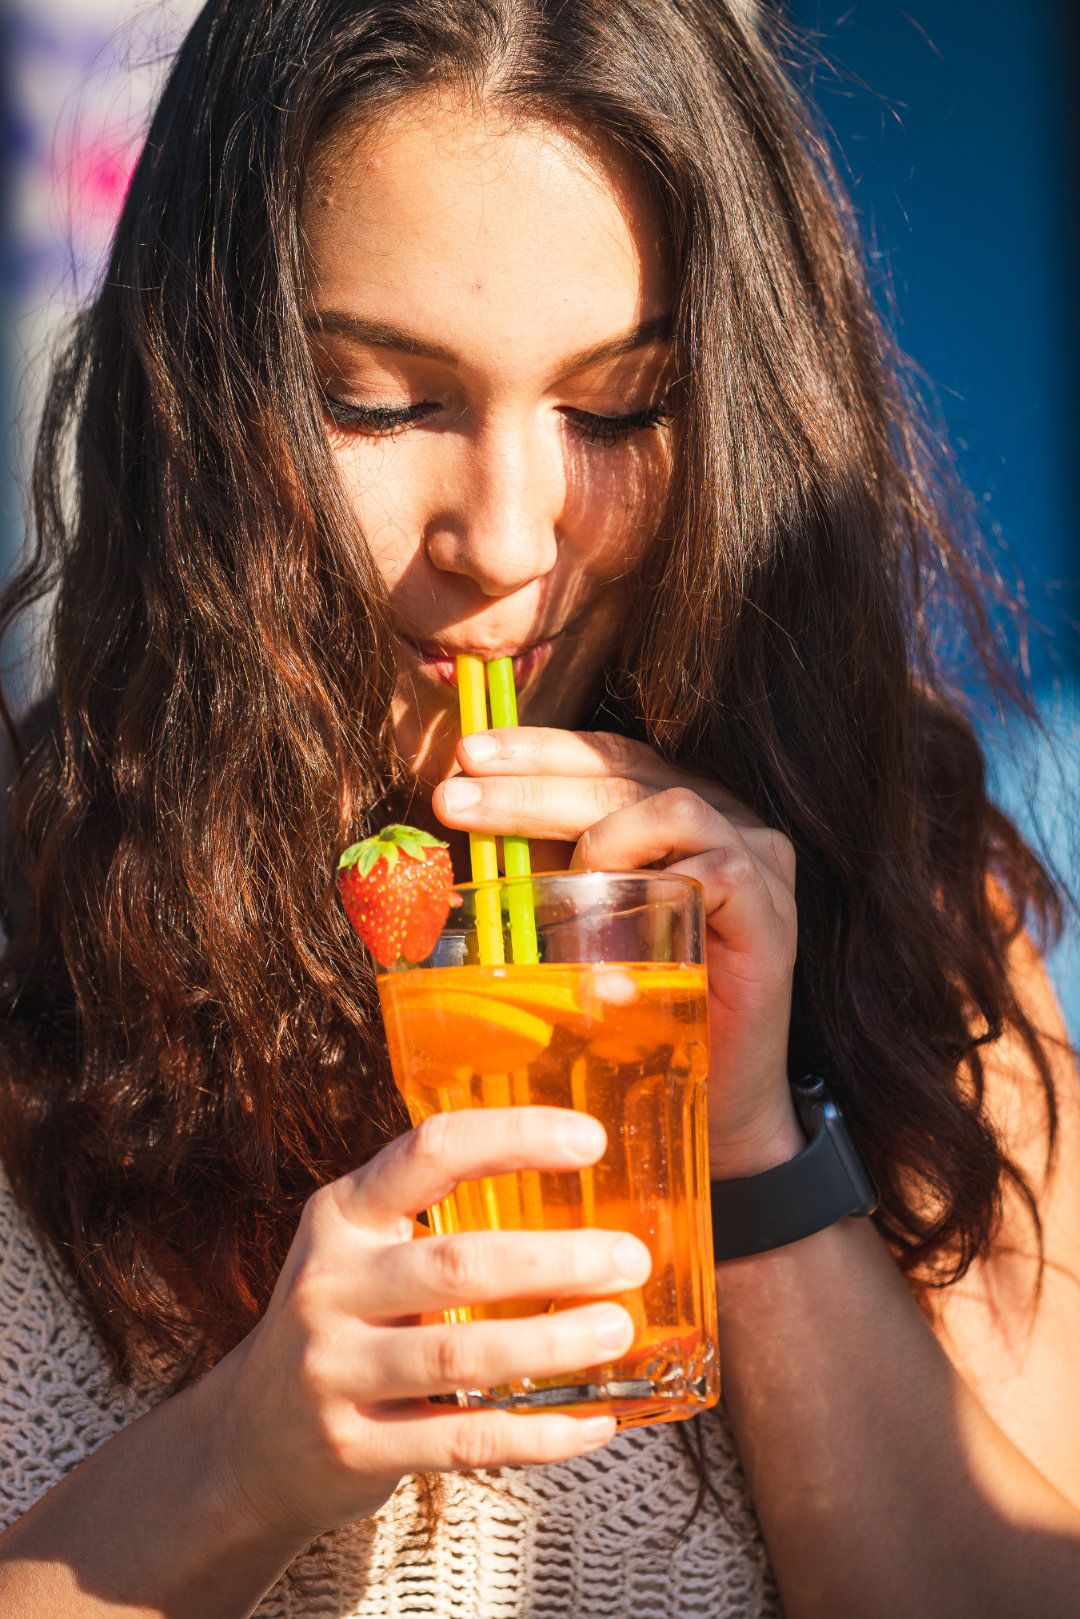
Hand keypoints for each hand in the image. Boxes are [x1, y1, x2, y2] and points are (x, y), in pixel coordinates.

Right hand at [205, 1110, 648, 1542]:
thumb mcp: (361, 1251)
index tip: (590, 1139)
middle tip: (630, 1258)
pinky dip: (539, 1434)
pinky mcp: (353, 1447)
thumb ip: (436, 1222)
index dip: (513, 1138)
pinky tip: (592, 1422)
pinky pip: (463, 1441)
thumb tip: (586, 1208)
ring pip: (460, 1356)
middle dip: (555, 1260)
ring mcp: (333, 1370)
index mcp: (342, 1216)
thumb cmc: (343, 1325)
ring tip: (619, 1329)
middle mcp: (329, 1285)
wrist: (248, 1440)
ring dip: (554, 1342)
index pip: (430, 1152)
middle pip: (458, 1262)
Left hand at [434, 728, 802, 1175]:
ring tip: (553, 887)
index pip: (605, 755)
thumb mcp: (577, 922)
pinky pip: (716, 873)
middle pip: (625, 774)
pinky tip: (605, 934)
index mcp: (676, 810)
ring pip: (673, 806)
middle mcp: (725, 819)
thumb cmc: (639, 1007)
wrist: (714, 1098)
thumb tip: (458, 825)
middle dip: (532, 785)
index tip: (467, 755)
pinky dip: (653, 892)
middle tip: (457, 802)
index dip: (537, 749)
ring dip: (596, 835)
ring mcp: (758, 862)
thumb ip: (541, 870)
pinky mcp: (773, 915)